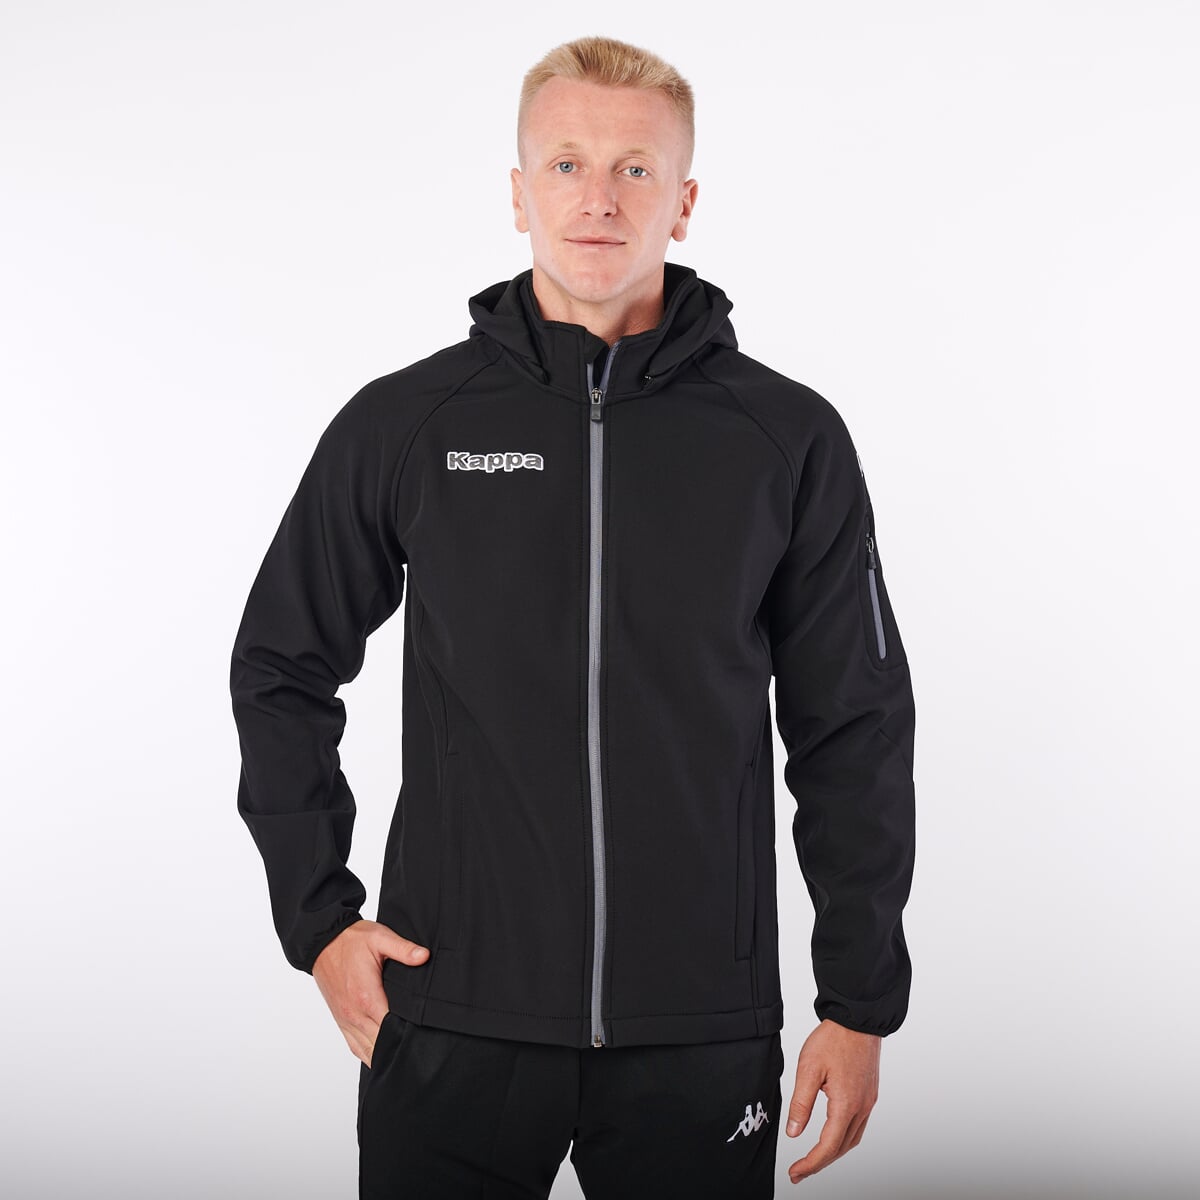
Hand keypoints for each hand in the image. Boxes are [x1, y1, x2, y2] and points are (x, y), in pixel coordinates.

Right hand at [311, 919, 429, 1066]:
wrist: (322, 942)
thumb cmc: (351, 940)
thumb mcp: (380, 938)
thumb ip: (403, 949)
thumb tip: (424, 956)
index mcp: (367, 997)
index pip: (391, 1028)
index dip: (408, 1034)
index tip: (424, 1034)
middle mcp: (356, 1014)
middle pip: (381, 1044)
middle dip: (400, 1046)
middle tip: (420, 1048)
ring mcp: (347, 1020)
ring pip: (368, 1051)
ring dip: (384, 1054)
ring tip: (405, 1057)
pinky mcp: (341, 1020)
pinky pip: (355, 1047)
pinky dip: (369, 1054)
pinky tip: (381, 1056)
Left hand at [784, 1019, 880, 1183]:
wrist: (857, 1020)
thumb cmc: (833, 1039)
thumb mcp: (808, 1069)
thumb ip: (801, 1103)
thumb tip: (793, 1132)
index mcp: (846, 1105)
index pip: (828, 1147)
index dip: (810, 1164)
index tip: (795, 1173)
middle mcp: (862, 1108)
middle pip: (841, 1148)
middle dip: (820, 1163)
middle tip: (800, 1171)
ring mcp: (868, 1102)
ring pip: (852, 1140)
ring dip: (833, 1152)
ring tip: (813, 1158)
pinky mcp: (870, 1094)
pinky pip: (858, 1126)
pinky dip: (843, 1138)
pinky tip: (832, 1135)